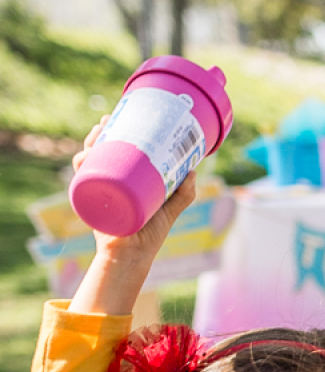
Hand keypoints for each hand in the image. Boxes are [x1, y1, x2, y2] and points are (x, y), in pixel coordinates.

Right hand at [69, 116, 199, 316]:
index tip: (120, 117)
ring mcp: (98, 192)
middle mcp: (108, 183)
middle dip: (98, 133)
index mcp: (123, 180)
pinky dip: (83, 168)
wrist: (136, 255)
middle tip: (108, 121)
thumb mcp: (171, 207)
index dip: (114, 133)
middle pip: (98, 152)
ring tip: (99, 134)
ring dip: (89, 144)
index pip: (114, 151)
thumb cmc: (150, 232)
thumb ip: (184, 191)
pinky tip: (86, 156)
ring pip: (87, 162)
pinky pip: (83, 183)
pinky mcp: (94, 204)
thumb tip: (195, 169)